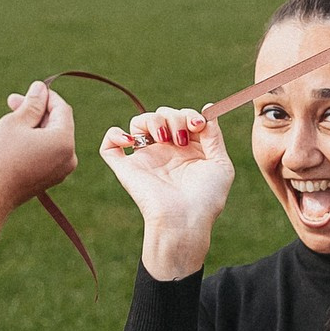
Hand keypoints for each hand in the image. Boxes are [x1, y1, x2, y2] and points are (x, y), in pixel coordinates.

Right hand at [0, 81, 78, 208]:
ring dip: (33, 126)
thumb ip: (32, 104)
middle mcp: (69, 158)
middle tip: (11, 102)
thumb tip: (41, 88)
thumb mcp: (15, 122)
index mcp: (64, 141)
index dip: (45, 96)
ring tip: (9, 122)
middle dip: (36, 111)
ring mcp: (61, 172)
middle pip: (57, 124)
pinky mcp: (50, 180)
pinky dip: (34, 143)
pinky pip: (47, 154)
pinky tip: (14, 140)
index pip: (62, 109)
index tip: (24, 92)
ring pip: (51, 139)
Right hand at [100, 108, 234, 279]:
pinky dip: (114, 134)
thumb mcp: (220, 164)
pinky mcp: (126, 168)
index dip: (190, 115)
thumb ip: (215, 136)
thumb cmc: (206, 198)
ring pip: (139, 122)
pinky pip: (109, 145)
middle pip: (162, 114)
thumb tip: (207, 109)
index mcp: (187, 149)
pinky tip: (130, 141)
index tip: (198, 126)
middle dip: (174, 117)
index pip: (183, 117)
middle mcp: (165, 151)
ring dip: (152, 119)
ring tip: (164, 138)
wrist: (186, 221)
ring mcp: (145, 158)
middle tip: (182, 137)